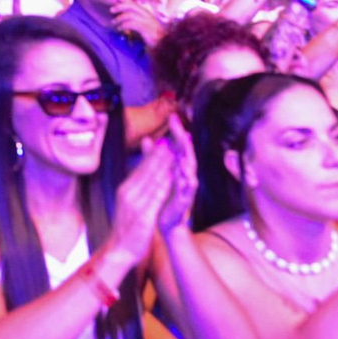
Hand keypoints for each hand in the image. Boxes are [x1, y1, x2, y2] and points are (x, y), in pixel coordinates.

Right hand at [109, 137, 175, 263]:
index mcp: (125, 189)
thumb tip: (143, 176)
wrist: (118, 250)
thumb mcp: (128, 204)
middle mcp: (128, 193)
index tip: (164, 142)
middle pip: (146, 170)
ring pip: (152, 180)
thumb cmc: (125, 228)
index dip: (153, 154)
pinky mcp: (143, 216)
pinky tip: (174, 177)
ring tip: (176, 153)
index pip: (141, 168)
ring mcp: (134, 204)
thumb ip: (136, 189)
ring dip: (164, 165)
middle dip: (160, 155)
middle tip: (173, 140)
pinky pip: (156, 197)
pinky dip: (165, 185)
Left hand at [112, 0, 166, 47]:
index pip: (134, 3)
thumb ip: (132, 21)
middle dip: (120, 6)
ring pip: (130, 15)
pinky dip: (124, 25)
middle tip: (111, 11)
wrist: (163, 47)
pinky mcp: (146, 29)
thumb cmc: (150, 38)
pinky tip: (120, 29)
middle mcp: (147, 15)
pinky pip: (132, 24)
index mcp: (146, 13)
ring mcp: (148, 22)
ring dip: (119, 18)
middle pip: (131, 6)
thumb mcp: (140, 28)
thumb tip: (120, 18)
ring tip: (114, 23)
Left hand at [154, 115, 197, 233]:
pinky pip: (188, 192)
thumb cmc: (163, 196)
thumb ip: (152, 157)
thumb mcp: (157, 174)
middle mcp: (185, 176)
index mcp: (178, 167)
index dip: (176, 132)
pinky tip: (186, 177)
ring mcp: (187, 189)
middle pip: (187, 154)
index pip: (178, 146)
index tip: (173, 116)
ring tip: (184, 150)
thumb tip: (147, 139)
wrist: (167, 222)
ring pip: (190, 172)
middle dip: (184, 141)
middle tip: (181, 129)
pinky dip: (186, 184)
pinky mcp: (185, 203)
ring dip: (188, 161)